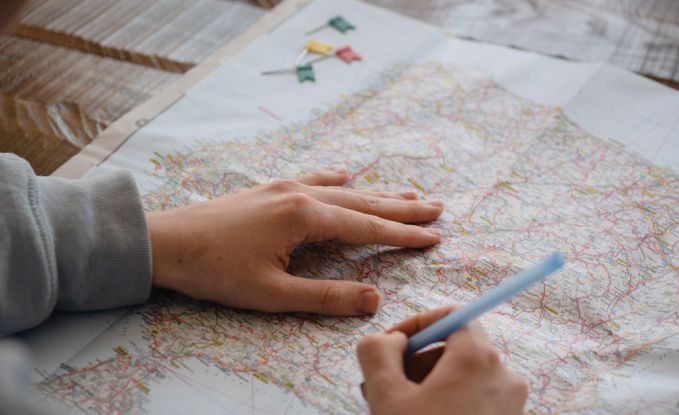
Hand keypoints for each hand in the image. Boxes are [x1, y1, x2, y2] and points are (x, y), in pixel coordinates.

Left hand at [145, 169, 443, 314]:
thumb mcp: (272, 294)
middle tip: (438, 208)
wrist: (165, 242)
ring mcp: (284, 187)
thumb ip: (325, 297)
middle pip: (363, 202)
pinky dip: (336, 180)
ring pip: (343, 190)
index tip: (435, 236)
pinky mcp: (269, 189)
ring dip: (378, 194)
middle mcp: (300, 194)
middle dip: (402, 207)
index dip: (403, 234)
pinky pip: (314, 180)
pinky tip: (346, 174)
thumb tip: (374, 300)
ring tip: (409, 194)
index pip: (367, 227)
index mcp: (304, 217)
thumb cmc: (215, 271)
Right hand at [357, 307, 528, 414]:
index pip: (452, 316)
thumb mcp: (385, 395)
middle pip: (457, 347)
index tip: (392, 347)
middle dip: (417, 361)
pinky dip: (449, 403)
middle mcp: (504, 376)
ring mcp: (512, 404)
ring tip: (401, 408)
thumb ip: (377, 353)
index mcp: (477, 359)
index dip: (417, 325)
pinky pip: (478, 399)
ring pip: (465, 377)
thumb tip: (387, 339)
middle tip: (386, 385)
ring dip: (430, 385)